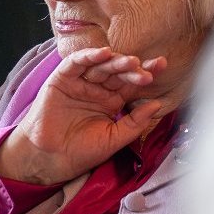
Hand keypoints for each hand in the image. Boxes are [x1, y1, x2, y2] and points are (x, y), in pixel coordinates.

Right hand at [0, 48, 167, 185]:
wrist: (51, 159)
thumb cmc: (81, 151)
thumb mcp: (114, 139)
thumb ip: (135, 123)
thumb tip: (157, 103)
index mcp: (111, 100)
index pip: (132, 83)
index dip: (146, 72)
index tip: (162, 66)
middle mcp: (97, 88)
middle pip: (118, 71)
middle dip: (133, 68)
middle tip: (145, 70)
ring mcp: (80, 82)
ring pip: (100, 65)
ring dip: (115, 61)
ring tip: (130, 62)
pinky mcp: (62, 78)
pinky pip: (76, 63)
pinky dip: (88, 56)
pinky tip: (103, 53)